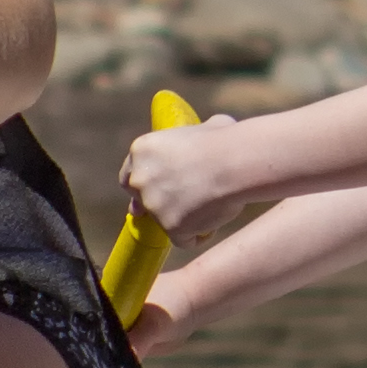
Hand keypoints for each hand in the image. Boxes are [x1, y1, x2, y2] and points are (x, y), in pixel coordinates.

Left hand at [120, 109, 252, 237]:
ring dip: (181, 220)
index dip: (145, 185)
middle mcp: (140, 178)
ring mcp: (153, 205)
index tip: (157, 190)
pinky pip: (183, 239)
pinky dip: (196, 237)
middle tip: (177, 209)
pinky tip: (211, 229)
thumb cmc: (226, 140)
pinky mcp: (170, 228)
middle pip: (139, 201)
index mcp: (142, 150)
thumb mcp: (203, 127)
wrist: (237, 163)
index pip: (130, 174)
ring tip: (209, 211)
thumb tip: (209, 133)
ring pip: (163, 222)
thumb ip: (194, 137)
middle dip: (154, 206)